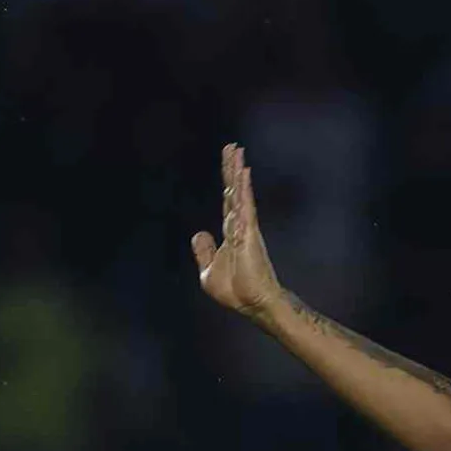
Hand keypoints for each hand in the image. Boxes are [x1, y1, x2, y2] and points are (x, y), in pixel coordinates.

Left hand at [189, 142, 285, 319]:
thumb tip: (198, 233)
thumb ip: (204, 251)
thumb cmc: (234, 291)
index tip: (229, 161)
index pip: (227, 200)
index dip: (227, 180)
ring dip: (237, 171)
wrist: (252, 304)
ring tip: (237, 150)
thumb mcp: (208, 272)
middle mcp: (239, 226)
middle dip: (231, 168)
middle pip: (233, 191)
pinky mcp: (249, 233)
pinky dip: (243, 188)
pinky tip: (243, 172)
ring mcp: (245, 228)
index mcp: (230, 233)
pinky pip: (245, 206)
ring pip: (239, 194)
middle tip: (232, 146)